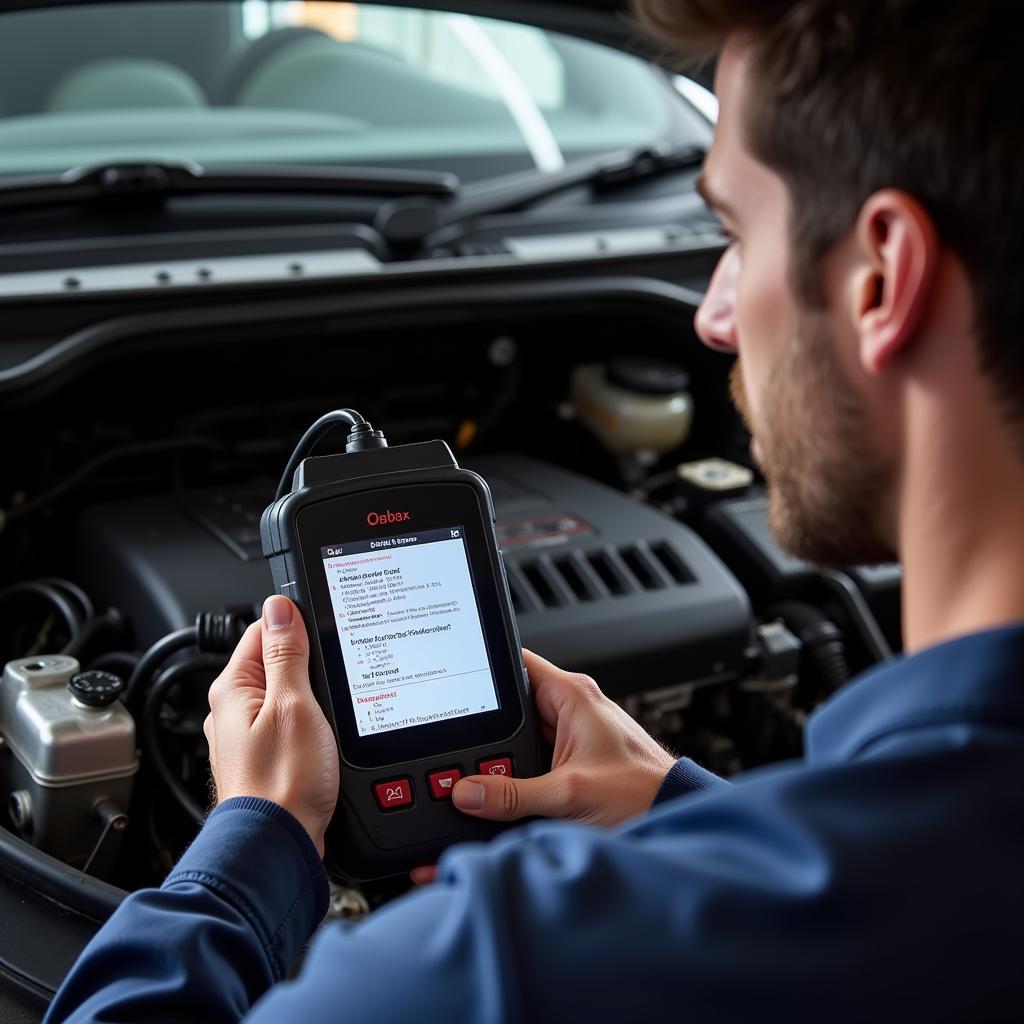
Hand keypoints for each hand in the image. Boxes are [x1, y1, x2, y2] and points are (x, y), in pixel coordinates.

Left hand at [204, 595, 338, 856]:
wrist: (277, 845)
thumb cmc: (282, 783)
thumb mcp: (294, 704)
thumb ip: (286, 654)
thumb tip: (280, 609)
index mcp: (233, 689)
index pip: (262, 630)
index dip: (295, 626)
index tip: (322, 633)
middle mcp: (231, 711)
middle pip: (273, 662)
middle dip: (304, 662)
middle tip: (332, 674)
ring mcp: (246, 736)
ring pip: (282, 694)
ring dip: (308, 695)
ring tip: (330, 706)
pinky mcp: (263, 758)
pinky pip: (286, 723)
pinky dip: (306, 721)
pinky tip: (323, 733)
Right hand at [452, 649, 674, 827]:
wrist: (674, 819)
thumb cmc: (644, 793)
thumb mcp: (568, 793)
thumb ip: (513, 793)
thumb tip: (467, 792)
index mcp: (572, 695)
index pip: (515, 664)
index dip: (483, 671)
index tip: (451, 684)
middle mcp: (571, 709)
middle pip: (510, 709)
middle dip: (486, 732)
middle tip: (459, 755)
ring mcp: (571, 736)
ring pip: (519, 739)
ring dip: (502, 759)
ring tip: (481, 779)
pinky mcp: (572, 761)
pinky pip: (532, 760)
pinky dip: (517, 776)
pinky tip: (505, 794)